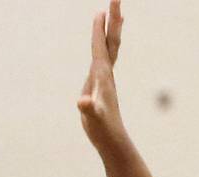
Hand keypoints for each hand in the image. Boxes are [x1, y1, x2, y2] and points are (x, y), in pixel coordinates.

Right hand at [78, 1, 126, 155]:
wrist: (113, 141)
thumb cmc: (103, 129)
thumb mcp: (93, 118)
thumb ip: (88, 109)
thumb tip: (83, 103)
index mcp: (103, 75)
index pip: (101, 47)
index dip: (100, 29)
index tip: (101, 10)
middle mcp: (107, 73)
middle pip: (112, 40)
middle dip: (113, 19)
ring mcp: (105, 79)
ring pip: (111, 48)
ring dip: (112, 30)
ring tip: (116, 15)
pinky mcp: (103, 86)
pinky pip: (105, 59)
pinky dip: (105, 46)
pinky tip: (104, 45)